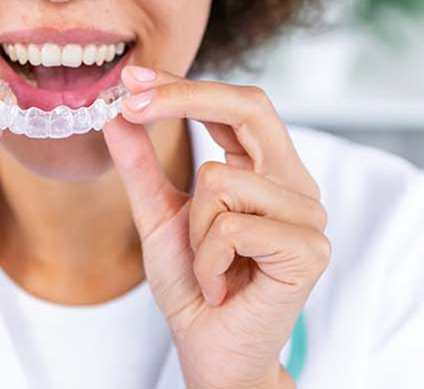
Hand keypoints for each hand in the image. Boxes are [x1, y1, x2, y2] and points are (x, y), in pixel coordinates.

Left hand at [102, 66, 329, 388]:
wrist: (208, 347)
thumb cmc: (192, 281)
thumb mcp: (157, 212)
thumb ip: (140, 164)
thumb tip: (116, 110)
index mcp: (265, 167)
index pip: (234, 104)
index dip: (183, 84)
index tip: (131, 78)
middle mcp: (293, 182)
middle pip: (251, 106)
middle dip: (183, 98)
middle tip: (131, 106)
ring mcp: (308, 215)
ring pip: (221, 179)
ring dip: (193, 230)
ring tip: (207, 265)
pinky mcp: (309, 250)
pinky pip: (232, 227)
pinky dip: (207, 260)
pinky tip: (220, 285)